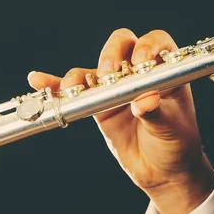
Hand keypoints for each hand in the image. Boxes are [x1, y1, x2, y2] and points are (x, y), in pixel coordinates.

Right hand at [27, 29, 213, 213]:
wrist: (162, 170)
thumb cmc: (176, 144)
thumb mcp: (171, 128)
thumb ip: (157, 112)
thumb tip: (145, 100)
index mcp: (165, 71)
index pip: (156, 43)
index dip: (147, 46)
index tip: (140, 62)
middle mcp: (139, 72)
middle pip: (121, 46)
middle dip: (111, 55)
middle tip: (107, 75)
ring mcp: (115, 87)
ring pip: (94, 69)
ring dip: (80, 75)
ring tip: (73, 88)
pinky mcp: (97, 104)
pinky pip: (74, 92)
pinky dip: (55, 86)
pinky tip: (38, 80)